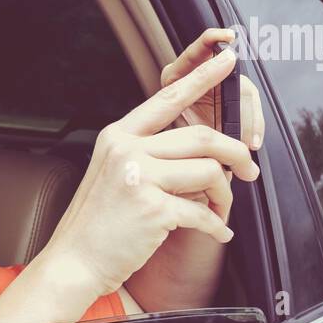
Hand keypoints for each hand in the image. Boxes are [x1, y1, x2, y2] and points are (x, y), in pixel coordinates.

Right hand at [40, 42, 259, 295]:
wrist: (74, 261)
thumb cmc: (97, 223)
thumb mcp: (114, 174)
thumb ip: (147, 155)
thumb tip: (201, 153)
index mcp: (118, 137)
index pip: (167, 98)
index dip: (202, 78)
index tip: (227, 61)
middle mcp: (126, 150)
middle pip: (201, 137)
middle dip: (236, 153)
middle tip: (249, 169)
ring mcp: (138, 178)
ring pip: (209, 172)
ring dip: (225, 194)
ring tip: (223, 210)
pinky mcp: (152, 209)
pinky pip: (202, 212)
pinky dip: (216, 226)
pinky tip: (218, 233)